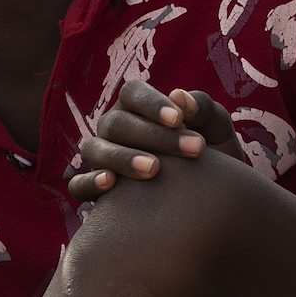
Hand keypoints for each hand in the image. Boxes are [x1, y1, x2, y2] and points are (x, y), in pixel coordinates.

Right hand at [66, 80, 245, 201]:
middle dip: (153, 136)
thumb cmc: (212, 156)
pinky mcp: (94, 190)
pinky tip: (111, 184)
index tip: (180, 120)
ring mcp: (100, 157)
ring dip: (121, 157)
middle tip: (192, 150)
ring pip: (93, 150)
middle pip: (116, 122)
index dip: (152, 104)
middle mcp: (114, 129)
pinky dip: (89, 182)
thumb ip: (203, 109)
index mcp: (137, 107)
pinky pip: (78, 185)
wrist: (211, 203)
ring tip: (154, 169)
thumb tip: (180, 96)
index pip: (132, 93)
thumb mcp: (216, 130)